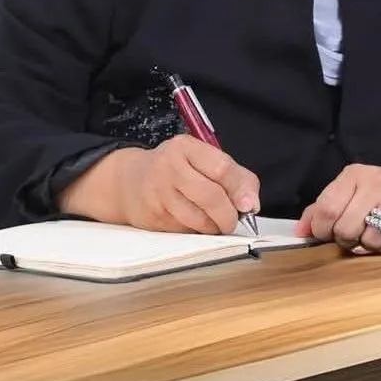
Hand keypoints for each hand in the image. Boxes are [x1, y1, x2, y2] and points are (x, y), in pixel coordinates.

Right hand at [59, 136, 259, 234]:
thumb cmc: (177, 170)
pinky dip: (197, 233)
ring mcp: (158, 194)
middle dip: (228, 215)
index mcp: (186, 147)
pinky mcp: (152, 218)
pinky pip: (184, 231)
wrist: (128, 182)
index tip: (249, 206)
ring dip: (214, 227)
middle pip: (211, 196)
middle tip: (232, 221)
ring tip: (215, 223)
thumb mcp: (203, 160)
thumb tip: (251, 205)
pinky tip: (195, 224)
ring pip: (198, 219)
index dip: (239, 189)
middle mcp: (169, 167)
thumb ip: (234, 176)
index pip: (221, 167)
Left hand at [296, 161, 380, 252]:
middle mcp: (375, 182)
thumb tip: (298, 231)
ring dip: (371, 245)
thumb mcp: (354, 191)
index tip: (329, 234)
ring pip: (368, 240)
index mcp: (354, 174)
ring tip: (380, 232)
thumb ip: (323, 208)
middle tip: (358, 234)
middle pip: (344, 228)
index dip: (322, 230)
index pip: (325, 208)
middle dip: (347, 240)